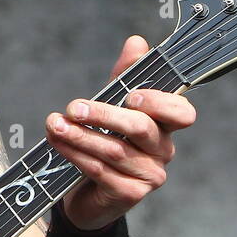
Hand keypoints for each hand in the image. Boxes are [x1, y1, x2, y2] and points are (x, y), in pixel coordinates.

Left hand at [46, 35, 195, 230]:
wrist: (86, 193)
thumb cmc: (104, 141)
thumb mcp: (112, 106)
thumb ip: (124, 77)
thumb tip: (136, 42)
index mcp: (164, 125)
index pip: (182, 113)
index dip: (159, 103)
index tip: (131, 96)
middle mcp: (163, 150)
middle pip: (140, 128)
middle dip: (103, 114)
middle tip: (72, 107)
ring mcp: (149, 175)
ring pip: (114, 150)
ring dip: (79, 135)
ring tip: (55, 124)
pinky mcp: (130, 194)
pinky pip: (100, 170)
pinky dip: (75, 154)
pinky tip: (57, 143)